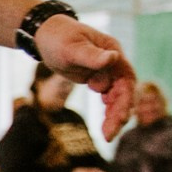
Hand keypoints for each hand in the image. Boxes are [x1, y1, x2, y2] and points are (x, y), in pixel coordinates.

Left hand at [33, 15, 137, 140]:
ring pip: (117, 97)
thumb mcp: (71, 48)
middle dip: (119, 113)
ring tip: (107, 136)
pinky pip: (108, 98)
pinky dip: (108, 112)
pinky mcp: (98, 79)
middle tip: (109, 135)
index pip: (126, 78)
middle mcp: (114, 62)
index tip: (120, 117)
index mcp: (113, 51)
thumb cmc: (58, 38)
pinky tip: (105, 127)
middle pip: (124, 91)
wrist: (46, 35)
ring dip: (114, 116)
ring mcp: (107, 72)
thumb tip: (113, 58)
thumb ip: (92, 56)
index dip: (125, 99)